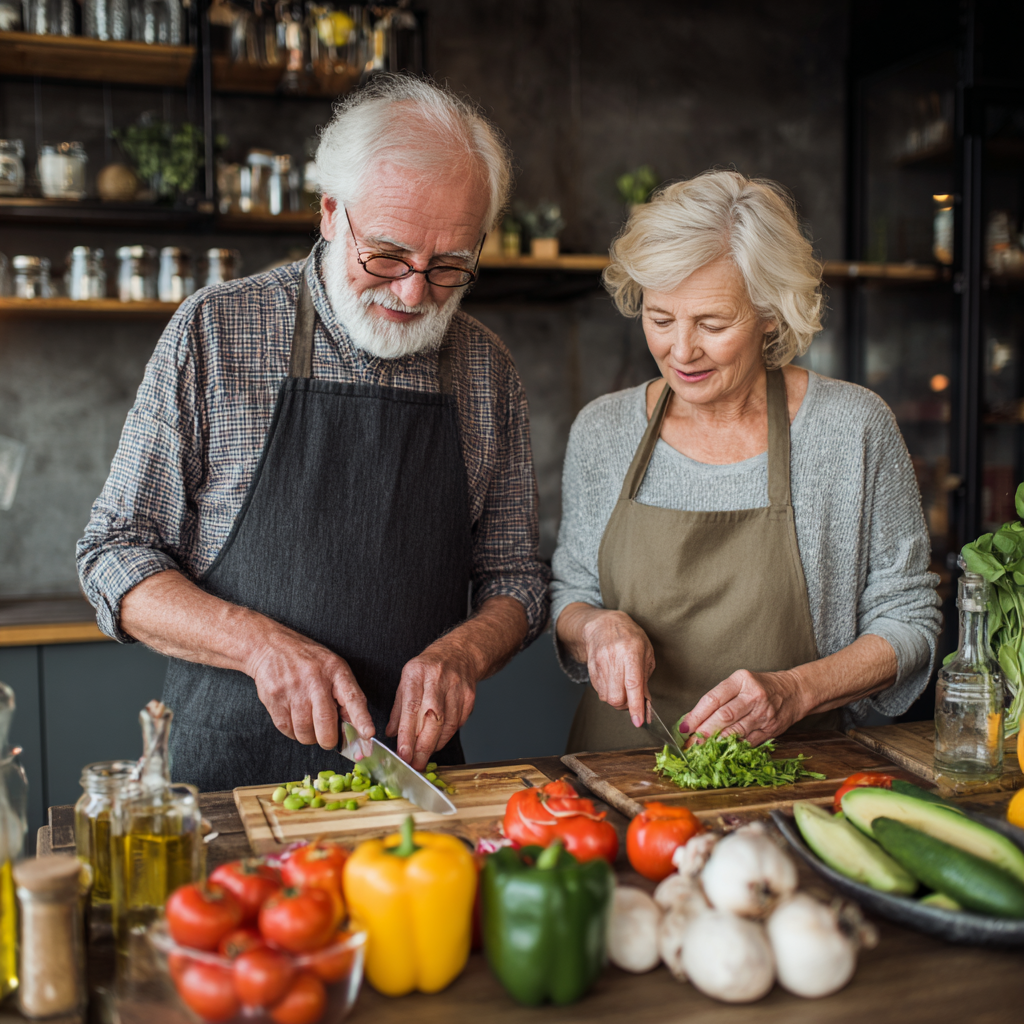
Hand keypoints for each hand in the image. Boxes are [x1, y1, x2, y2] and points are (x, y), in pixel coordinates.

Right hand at [246, 630, 374, 748]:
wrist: (270, 646)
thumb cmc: (307, 660)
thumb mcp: (332, 667)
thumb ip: (345, 694)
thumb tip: (355, 727)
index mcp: (335, 670)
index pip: (352, 697)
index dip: (361, 719)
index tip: (368, 734)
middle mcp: (314, 679)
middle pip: (325, 722)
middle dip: (329, 739)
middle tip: (328, 739)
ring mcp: (293, 689)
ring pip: (304, 731)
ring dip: (309, 737)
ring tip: (309, 723)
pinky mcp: (274, 698)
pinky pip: (287, 730)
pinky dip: (293, 732)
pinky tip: (294, 718)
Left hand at [386, 645, 476, 770]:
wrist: (459, 653)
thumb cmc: (428, 668)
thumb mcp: (406, 680)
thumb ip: (398, 708)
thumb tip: (392, 733)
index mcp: (417, 674)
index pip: (411, 708)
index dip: (407, 734)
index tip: (403, 754)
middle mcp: (438, 680)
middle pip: (433, 719)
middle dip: (423, 746)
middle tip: (415, 764)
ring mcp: (457, 688)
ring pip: (448, 724)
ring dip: (435, 745)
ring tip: (424, 757)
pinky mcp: (469, 696)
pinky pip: (458, 723)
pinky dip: (446, 737)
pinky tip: (437, 743)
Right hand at [580, 609, 655, 726]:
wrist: (602, 625)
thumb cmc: (629, 636)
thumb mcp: (646, 651)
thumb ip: (645, 677)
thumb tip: (645, 702)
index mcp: (630, 652)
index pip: (633, 684)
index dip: (636, 705)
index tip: (638, 721)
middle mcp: (613, 659)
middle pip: (616, 697)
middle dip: (626, 706)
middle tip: (633, 699)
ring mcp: (599, 666)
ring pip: (607, 698)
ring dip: (618, 700)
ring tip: (624, 689)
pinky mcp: (591, 671)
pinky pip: (600, 692)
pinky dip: (609, 693)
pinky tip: (614, 682)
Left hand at [679, 668, 805, 746]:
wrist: (795, 692)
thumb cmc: (761, 686)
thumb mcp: (739, 682)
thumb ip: (719, 698)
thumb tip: (693, 720)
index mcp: (741, 680)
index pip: (713, 699)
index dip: (696, 715)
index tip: (683, 727)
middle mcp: (753, 696)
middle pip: (723, 717)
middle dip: (703, 732)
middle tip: (689, 743)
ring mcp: (763, 714)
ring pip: (735, 732)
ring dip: (715, 743)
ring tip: (700, 750)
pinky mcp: (770, 730)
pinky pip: (747, 742)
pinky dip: (732, 749)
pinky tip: (720, 753)